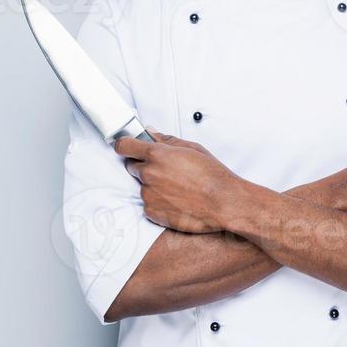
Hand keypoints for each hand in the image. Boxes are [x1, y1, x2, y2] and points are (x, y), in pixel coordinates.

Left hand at [114, 129, 241, 232]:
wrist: (223, 203)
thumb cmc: (212, 175)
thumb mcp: (192, 148)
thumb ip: (167, 140)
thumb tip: (151, 133)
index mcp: (157, 154)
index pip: (124, 146)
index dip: (124, 145)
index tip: (126, 146)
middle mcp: (149, 174)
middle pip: (131, 166)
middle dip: (144, 166)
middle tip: (165, 170)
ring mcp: (148, 194)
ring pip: (142, 186)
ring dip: (153, 185)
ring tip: (177, 188)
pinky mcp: (151, 212)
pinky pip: (147, 204)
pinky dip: (158, 202)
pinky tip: (176, 200)